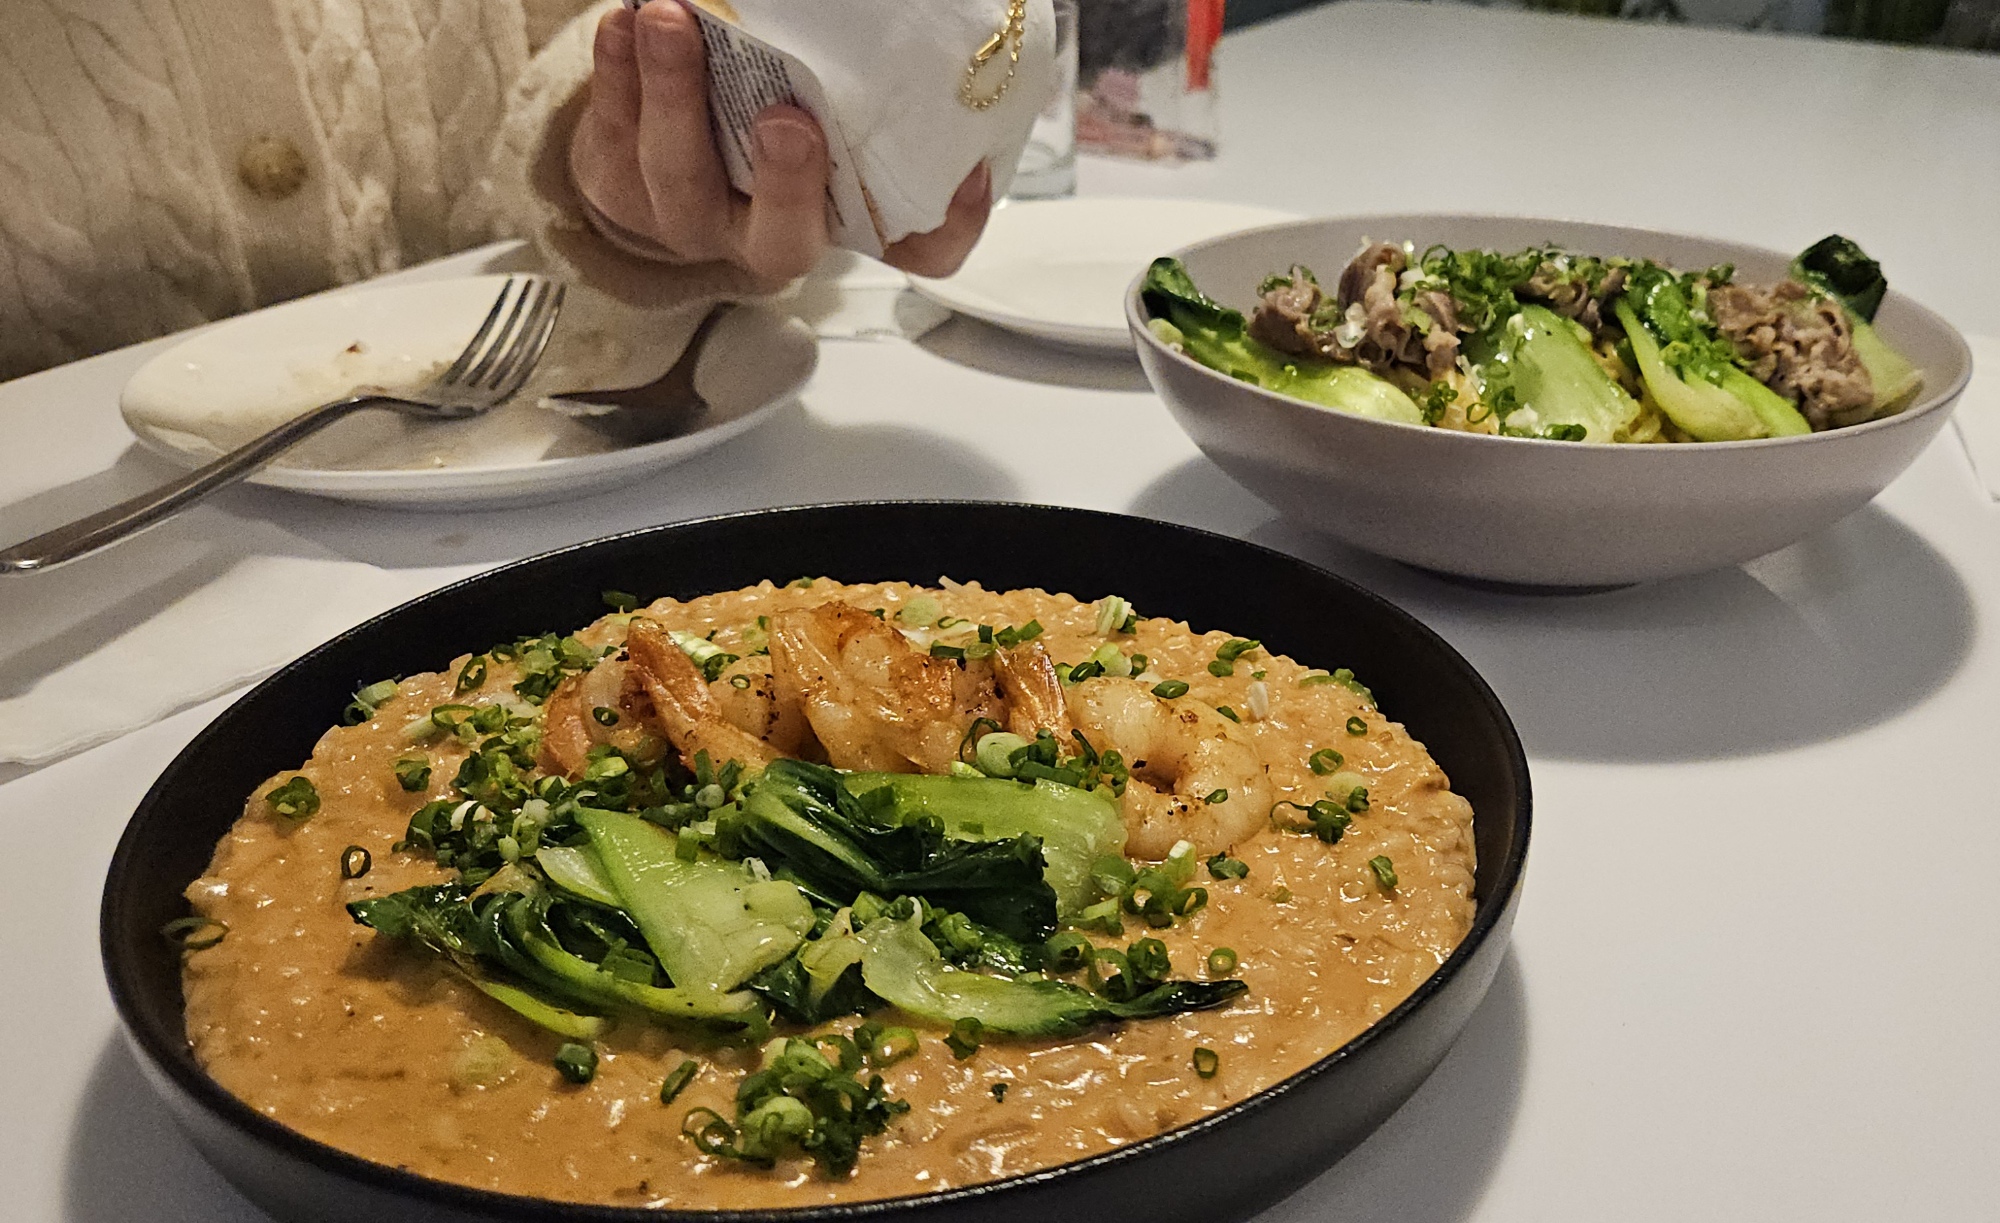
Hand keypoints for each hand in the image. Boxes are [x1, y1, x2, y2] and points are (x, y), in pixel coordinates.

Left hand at [570, 3, 994, 283]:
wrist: (664, 153)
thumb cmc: (769, 128)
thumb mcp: (838, 116)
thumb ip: (880, 89)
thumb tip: (944, 44)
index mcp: (843, 225)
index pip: (921, 252)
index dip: (952, 224)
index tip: (967, 172)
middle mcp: (768, 239)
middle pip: (786, 238)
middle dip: (785, 182)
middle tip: (784, 116)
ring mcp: (687, 221)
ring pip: (680, 180)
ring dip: (674, 96)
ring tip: (670, 21)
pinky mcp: (618, 187)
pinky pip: (615, 135)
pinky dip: (617, 73)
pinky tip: (626, 24)